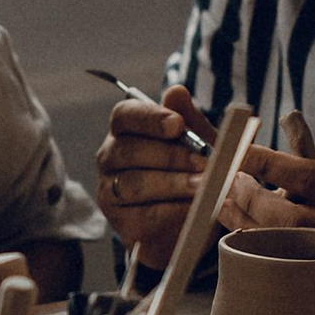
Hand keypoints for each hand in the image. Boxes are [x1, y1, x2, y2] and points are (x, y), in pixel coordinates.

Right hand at [94, 83, 211, 268]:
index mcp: (126, 129)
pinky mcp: (120, 222)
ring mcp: (110, 190)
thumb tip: (177, 91)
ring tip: (204, 187)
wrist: (196, 219)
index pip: (125, 115)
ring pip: (135, 183)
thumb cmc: (194, 170)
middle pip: (129, 150)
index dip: (150, 118)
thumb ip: (191, 119)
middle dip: (170, 156)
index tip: (178, 125)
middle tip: (204, 163)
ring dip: (173, 184)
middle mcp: (110, 157)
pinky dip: (172, 212)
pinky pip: (143, 215)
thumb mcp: (201, 143)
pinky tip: (194, 210)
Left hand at [222, 148, 314, 298]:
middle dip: (252, 200)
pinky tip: (250, 233)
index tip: (238, 151)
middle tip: (231, 180)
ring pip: (291, 251)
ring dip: (250, 226)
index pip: (312, 178)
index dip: (269, 165)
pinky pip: (303, 270)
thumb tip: (275, 177)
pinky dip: (272, 251)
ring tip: (227, 204)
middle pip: (293, 221)